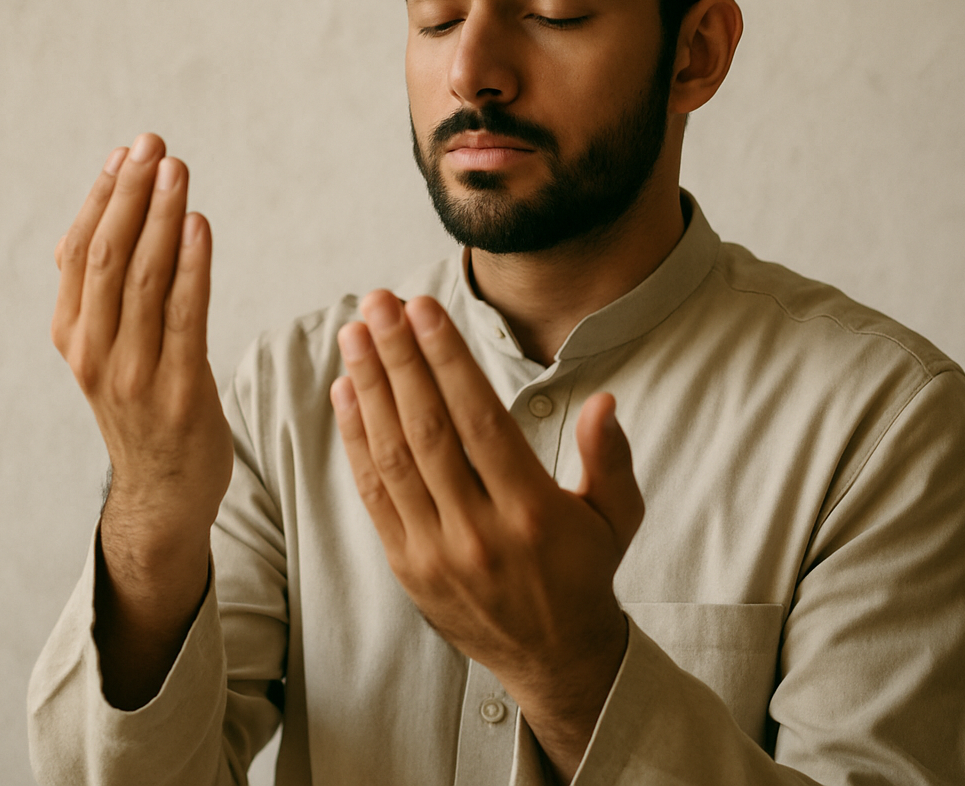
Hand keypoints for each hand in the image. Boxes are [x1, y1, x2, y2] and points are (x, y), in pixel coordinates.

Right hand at [51, 134, 231, 705]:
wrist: (163, 492)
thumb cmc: (142, 409)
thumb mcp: (105, 354)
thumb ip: (97, 298)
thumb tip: (87, 229)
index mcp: (73, 336)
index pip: (79, 252)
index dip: (103, 197)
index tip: (127, 151)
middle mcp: (94, 352)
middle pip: (108, 256)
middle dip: (130, 195)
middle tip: (153, 145)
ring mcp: (133, 374)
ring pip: (142, 279)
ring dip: (160, 218)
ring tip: (176, 170)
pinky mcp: (178, 391)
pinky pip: (184, 316)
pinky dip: (192, 266)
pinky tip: (200, 225)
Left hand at [330, 290, 643, 780]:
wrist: (554, 659)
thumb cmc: (586, 573)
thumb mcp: (617, 516)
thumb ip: (611, 457)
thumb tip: (604, 400)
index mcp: (532, 512)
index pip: (479, 420)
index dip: (447, 360)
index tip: (424, 310)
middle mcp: (478, 532)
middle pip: (427, 429)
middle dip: (399, 358)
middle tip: (379, 304)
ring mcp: (435, 552)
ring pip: (393, 456)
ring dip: (369, 389)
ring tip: (355, 334)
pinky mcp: (407, 566)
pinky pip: (374, 494)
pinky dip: (357, 440)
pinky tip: (347, 393)